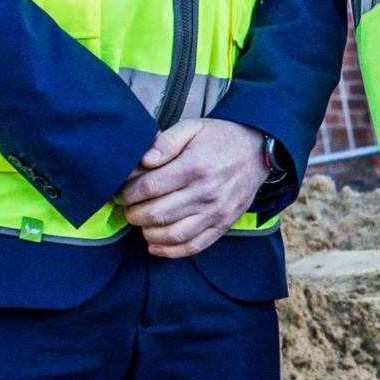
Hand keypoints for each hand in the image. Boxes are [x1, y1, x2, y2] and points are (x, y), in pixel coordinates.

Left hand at [115, 118, 268, 258]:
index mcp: (194, 167)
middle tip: (127, 208)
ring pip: (172, 234)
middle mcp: (206, 192)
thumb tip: (143, 160)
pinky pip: (194, 246)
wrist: (258, 152)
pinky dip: (171, 251)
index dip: (127, 193)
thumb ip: (165, 142)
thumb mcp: (192, 128)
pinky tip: (154, 245)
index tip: (121, 192)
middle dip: (133, 214)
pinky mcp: (223, 225)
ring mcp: (216, 212)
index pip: (149, 187)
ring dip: (147, 232)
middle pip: (156, 213)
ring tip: (141, 222)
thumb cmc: (219, 139)